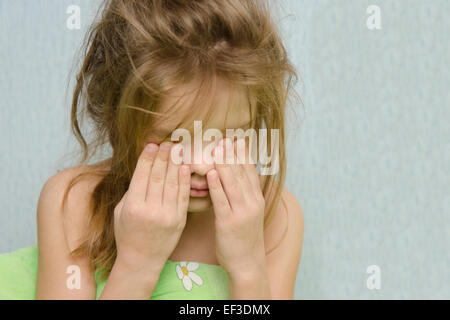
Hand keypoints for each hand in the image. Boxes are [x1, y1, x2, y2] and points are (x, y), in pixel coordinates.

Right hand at [113, 142, 190, 273]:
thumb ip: (131, 192)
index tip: (152, 144)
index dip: (148, 158)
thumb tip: (143, 169)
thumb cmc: (127, 234)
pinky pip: (183, 196)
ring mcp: (167, 216)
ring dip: (175, 164)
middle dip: (163, 157)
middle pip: (158, 177)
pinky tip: (185, 168)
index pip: (142, 176)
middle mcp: (151, 210)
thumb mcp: (121, 212)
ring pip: (172, 184)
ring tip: (178, 149)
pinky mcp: (180, 220)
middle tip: (168, 142)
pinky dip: (185, 181)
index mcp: (133, 207)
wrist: (142, 260)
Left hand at [206, 137, 265, 277]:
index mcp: (256, 199)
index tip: (237, 138)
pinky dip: (217, 186)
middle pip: (242, 173)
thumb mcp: (250, 212)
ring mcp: (242, 212)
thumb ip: (244, 194)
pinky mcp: (229, 223)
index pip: (251, 171)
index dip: (244, 154)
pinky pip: (222, 201)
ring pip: (233, 183)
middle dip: (233, 154)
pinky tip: (211, 173)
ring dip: (224, 164)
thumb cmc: (244, 237)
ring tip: (217, 148)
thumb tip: (236, 177)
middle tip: (225, 136)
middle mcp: (252, 202)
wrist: (248, 263)